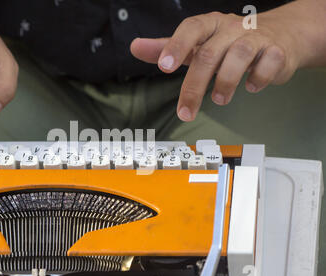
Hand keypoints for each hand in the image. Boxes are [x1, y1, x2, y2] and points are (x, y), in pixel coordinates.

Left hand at [130, 10, 302, 121]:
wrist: (280, 36)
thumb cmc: (229, 42)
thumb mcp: (197, 43)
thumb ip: (166, 47)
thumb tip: (135, 47)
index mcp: (210, 24)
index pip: (191, 28)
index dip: (176, 46)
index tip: (163, 66)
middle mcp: (231, 28)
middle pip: (209, 54)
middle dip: (194, 86)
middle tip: (186, 111)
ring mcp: (256, 38)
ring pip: (239, 56)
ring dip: (226, 83)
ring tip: (219, 100)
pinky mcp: (276, 51)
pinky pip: (268, 63)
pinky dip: (259, 78)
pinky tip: (251, 87)